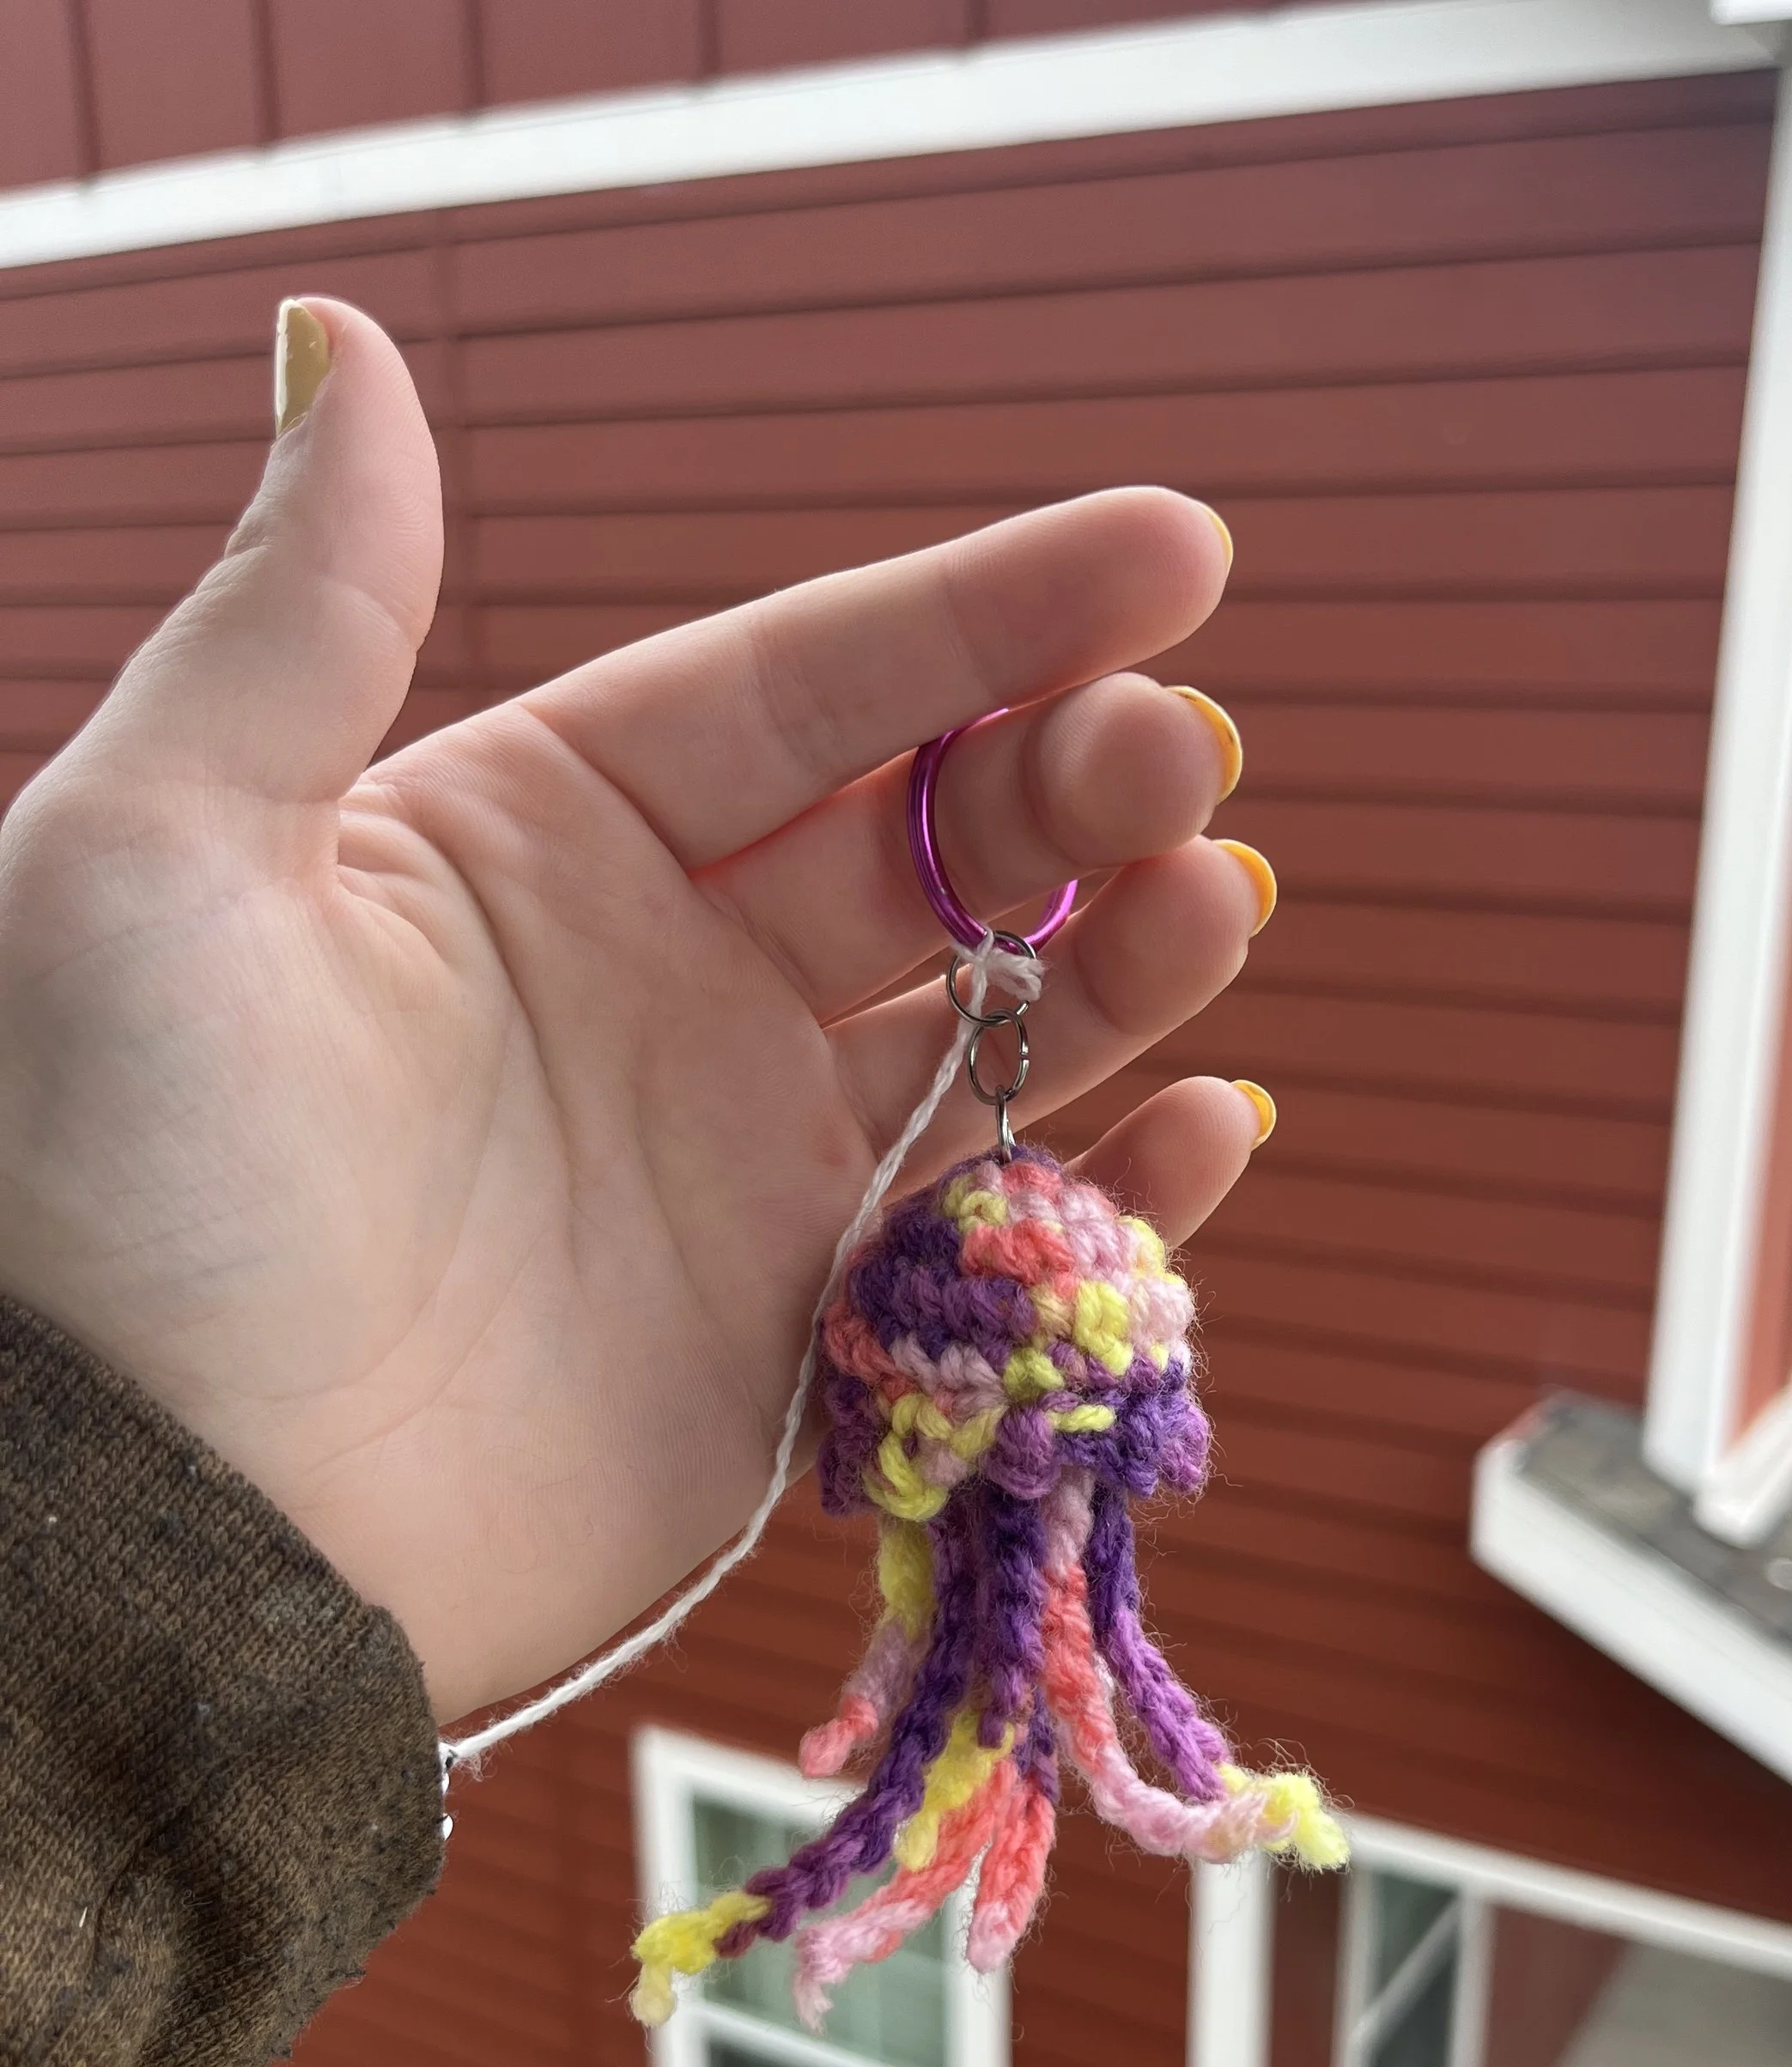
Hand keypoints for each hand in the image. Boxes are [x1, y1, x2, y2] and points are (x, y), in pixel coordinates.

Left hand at [0, 302, 1268, 1722]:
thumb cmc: (113, 1188)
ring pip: (996, 1038)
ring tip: (1219, 900)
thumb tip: (336, 340)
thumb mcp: (157, 856)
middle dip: (1075, 785)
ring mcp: (740, 1176)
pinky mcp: (793, 1355)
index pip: (805, 691)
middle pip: (931, 851)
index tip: (1177, 552)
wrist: (154, 1539)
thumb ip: (301, 612)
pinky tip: (1208, 1120)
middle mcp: (658, 993)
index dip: (991, 616)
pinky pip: (996, 1250)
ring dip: (1128, 965)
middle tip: (1177, 759)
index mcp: (529, 844)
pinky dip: (1116, 1198)